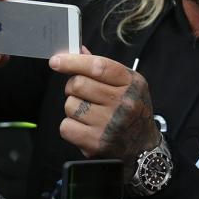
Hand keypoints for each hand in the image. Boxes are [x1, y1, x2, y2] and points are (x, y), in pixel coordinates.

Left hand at [52, 50, 159, 175]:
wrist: (143, 147)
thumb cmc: (131, 111)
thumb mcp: (127, 85)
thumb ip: (102, 68)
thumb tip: (79, 51)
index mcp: (131, 84)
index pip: (98, 66)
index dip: (72, 61)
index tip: (56, 61)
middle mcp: (123, 103)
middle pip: (78, 84)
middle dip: (72, 87)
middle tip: (81, 94)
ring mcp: (110, 124)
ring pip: (70, 105)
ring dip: (73, 108)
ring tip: (88, 114)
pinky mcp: (96, 142)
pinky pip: (66, 126)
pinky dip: (70, 127)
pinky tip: (84, 128)